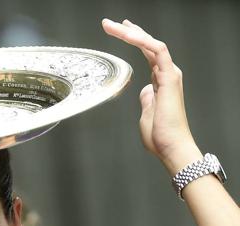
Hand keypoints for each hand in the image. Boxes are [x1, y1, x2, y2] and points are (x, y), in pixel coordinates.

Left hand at [102, 19, 201, 172]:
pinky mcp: (169, 77)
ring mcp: (169, 74)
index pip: (147, 52)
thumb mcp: (147, 112)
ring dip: (131, 33)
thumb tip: (144, 91)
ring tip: (113, 25)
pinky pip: (158, 51)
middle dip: (129, 31)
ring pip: (151, 44)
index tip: (122, 29)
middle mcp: (167, 73)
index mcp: (161, 80)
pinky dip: (143, 41)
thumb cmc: (160, 135)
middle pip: (147, 45)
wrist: (170, 146)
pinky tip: (130, 34)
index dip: (135, 39)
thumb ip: (146, 99)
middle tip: (110, 23)